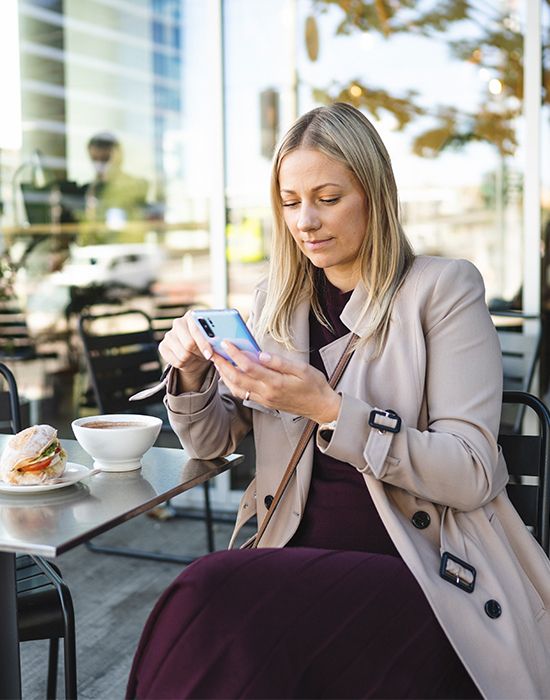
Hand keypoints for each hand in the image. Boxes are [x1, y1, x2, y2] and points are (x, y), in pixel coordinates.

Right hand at [159, 312, 214, 391]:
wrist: (195, 355)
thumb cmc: (207, 344)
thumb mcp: (213, 340)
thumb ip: (216, 337)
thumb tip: (220, 342)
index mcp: (192, 316)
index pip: (196, 329)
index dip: (204, 343)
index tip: (210, 354)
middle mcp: (178, 323)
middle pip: (189, 343)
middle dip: (199, 352)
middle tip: (206, 355)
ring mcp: (169, 335)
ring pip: (183, 354)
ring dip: (192, 359)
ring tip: (196, 356)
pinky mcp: (162, 346)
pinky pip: (176, 361)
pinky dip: (185, 364)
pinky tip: (187, 360)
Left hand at [212, 341, 340, 423]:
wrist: (320, 407)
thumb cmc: (314, 386)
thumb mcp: (302, 369)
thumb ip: (280, 362)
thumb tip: (261, 354)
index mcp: (276, 383)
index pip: (249, 367)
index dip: (236, 354)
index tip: (227, 343)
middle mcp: (267, 393)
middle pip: (237, 379)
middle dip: (223, 364)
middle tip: (213, 351)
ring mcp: (264, 400)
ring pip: (237, 388)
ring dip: (224, 375)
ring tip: (217, 360)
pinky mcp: (264, 403)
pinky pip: (243, 394)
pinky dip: (232, 384)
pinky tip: (230, 374)